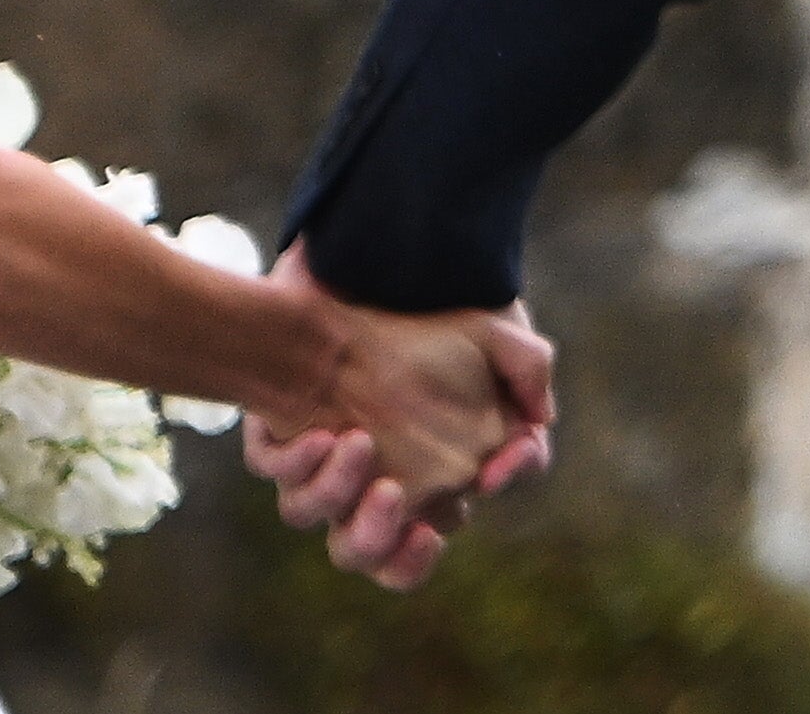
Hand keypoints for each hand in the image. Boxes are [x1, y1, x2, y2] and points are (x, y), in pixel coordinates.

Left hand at [241, 255, 552, 591]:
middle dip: (382, 549)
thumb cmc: (439, 305)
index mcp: (425, 477)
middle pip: (366, 552)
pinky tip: (323, 430)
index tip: (480, 479)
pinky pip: (275, 467)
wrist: (373, 257)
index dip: (433, 540)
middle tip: (395, 500)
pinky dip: (296, 459)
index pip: (430, 533)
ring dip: (334, 490)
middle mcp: (370, 481)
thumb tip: (534, 426)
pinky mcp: (283, 432)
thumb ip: (528, 373)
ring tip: (358, 441)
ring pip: (310, 515)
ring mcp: (322, 461)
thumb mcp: (498, 331)